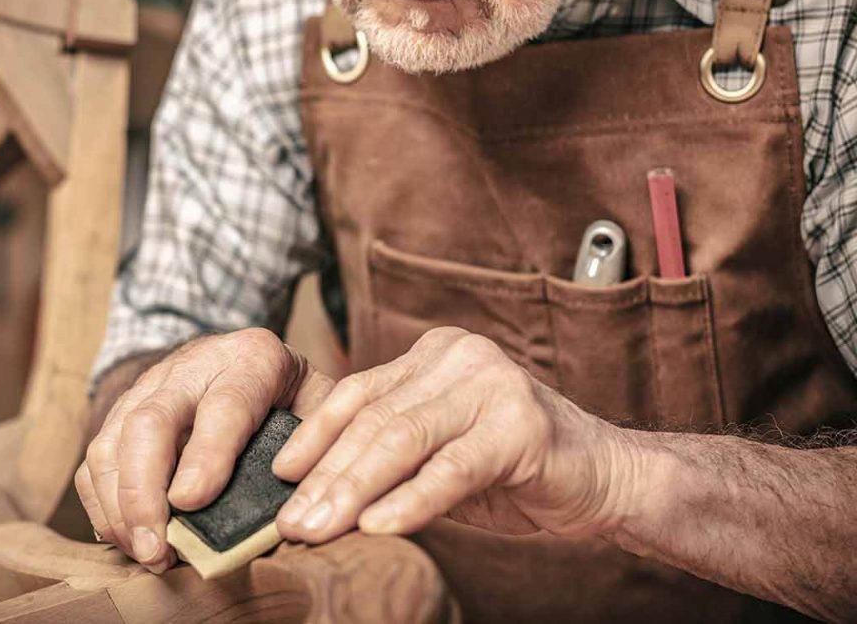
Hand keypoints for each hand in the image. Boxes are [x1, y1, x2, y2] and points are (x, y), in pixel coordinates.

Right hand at [75, 328, 333, 571]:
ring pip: (114, 440)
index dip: (206, 455)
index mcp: (252, 359)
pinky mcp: (122, 411)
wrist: (243, 352)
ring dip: (120, 505)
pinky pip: (96, 458)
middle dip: (145, 491)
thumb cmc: (288, 392)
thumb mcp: (319, 402)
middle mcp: (192, 366)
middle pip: (152, 421)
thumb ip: (317, 443)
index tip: (192, 501)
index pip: (225, 405)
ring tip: (145, 553)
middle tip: (157, 548)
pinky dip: (103, 504)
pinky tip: (126, 537)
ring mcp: (149, 387)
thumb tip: (300, 506)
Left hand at [273, 328, 638, 543]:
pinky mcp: (521, 427)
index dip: (313, 436)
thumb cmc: (512, 468)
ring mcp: (492, 386)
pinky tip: (378, 528)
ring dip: (353, 491)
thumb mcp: (440, 451)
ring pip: (403, 440)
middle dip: (325, 476)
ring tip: (319, 530)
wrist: (607, 477)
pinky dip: (411, 501)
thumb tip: (311, 491)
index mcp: (433, 354)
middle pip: (374, 419)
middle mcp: (459, 357)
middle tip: (289, 523)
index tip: (277, 477)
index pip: (357, 393)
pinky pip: (452, 469)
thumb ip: (388, 454)